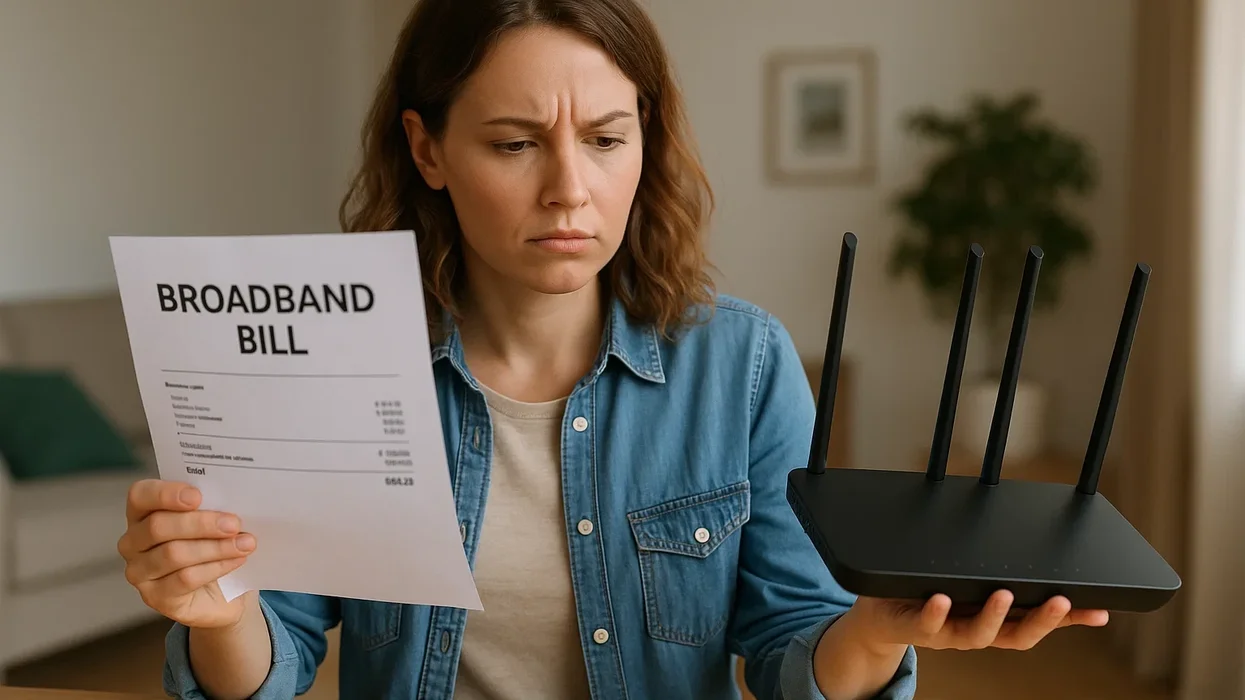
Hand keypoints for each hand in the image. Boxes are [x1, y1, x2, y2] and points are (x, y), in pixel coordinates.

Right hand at [117, 479, 256, 628]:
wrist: (224, 592)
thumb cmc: (215, 545)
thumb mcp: (213, 521)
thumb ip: (212, 506)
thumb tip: (230, 498)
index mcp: (142, 513)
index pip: (140, 495)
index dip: (165, 494)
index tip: (197, 496)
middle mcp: (132, 542)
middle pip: (158, 526)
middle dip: (201, 523)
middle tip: (234, 524)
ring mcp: (139, 572)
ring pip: (173, 554)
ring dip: (215, 547)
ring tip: (245, 544)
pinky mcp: (155, 597)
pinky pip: (185, 579)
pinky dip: (215, 567)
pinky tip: (236, 561)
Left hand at [845, 590, 1108, 652]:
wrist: (880, 616)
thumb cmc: (929, 594)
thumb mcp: (967, 580)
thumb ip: (995, 569)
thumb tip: (1028, 546)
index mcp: (995, 618)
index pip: (1040, 621)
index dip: (1070, 619)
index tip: (1100, 610)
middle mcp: (977, 630)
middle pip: (1018, 635)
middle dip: (1042, 620)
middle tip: (1062, 600)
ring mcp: (948, 632)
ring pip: (978, 634)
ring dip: (992, 615)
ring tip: (1003, 595)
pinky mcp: (916, 627)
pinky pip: (928, 623)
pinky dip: (936, 611)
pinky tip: (942, 598)